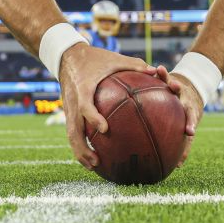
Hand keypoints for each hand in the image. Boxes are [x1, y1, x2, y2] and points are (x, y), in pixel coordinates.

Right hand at [57, 44, 154, 169]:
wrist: (68, 56)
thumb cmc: (94, 58)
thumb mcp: (113, 58)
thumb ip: (134, 65)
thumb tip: (155, 71)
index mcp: (83, 88)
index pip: (85, 105)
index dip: (93, 117)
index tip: (105, 128)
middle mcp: (73, 102)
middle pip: (73, 130)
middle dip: (83, 148)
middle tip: (97, 161)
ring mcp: (69, 109)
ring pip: (70, 136)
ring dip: (80, 152)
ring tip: (94, 166)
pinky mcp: (68, 112)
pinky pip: (72, 132)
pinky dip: (80, 145)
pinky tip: (93, 156)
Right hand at [155, 66, 203, 166]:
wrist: (192, 92)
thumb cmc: (187, 116)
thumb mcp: (188, 128)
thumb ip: (184, 145)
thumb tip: (178, 166)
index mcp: (189, 112)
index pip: (190, 118)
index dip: (190, 124)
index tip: (190, 131)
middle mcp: (184, 99)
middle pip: (182, 97)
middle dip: (178, 92)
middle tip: (174, 89)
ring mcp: (176, 88)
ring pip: (172, 82)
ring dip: (167, 77)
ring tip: (160, 71)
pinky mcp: (169, 79)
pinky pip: (162, 76)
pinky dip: (159, 73)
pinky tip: (152, 68)